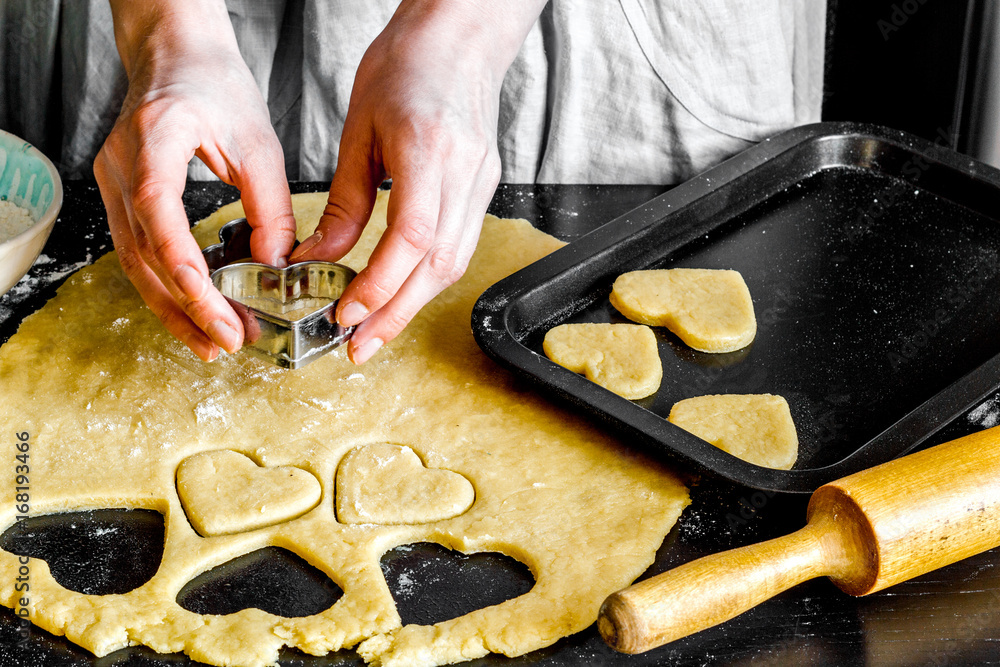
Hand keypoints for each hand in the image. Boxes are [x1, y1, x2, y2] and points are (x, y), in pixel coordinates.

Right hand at [95, 0, 296, 360]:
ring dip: (173, 308)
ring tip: (211, 344)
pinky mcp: (122, 197)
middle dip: (186, 306)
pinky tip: (195, 312)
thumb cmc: (216, 87)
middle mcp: (121, 165)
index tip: (216, 308)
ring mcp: (113, 183)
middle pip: (144, 254)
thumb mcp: (259, 142)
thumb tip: (275, 265)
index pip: (159, 213)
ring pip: (135, 263)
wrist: (177, 56)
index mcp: (153, 139)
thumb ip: (269, 205)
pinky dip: (167, 287)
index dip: (186, 268)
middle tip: (226, 343)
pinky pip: (139, 253)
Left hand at [289, 0, 545, 363]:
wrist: (460, 38)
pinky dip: (428, 277)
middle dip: (396, 314)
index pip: (411, 237)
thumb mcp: (359, 129)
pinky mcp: (484, 188)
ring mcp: (482, 182)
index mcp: (427, 149)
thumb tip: (317, 256)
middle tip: (359, 346)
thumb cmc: (406, 66)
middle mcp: (464, 171)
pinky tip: (401, 291)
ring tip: (375, 330)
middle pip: (439, 265)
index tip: (345, 313)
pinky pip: (459, 246)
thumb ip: (341, 200)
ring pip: (454, 263)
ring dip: (414, 304)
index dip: (379, 285)